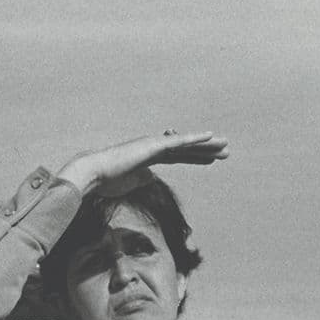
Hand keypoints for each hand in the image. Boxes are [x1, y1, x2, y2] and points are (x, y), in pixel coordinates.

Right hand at [56, 131, 229, 193]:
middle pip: (185, 149)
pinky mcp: (152, 146)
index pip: (177, 157)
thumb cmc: (106, 180)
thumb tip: (151, 177)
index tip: (211, 160)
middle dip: (206, 151)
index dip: (194, 158)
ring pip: (185, 144)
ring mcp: (153, 145)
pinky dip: (194, 139)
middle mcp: (153, 147)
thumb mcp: (130, 183)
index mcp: (148, 157)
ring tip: (226, 145)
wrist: (93, 174)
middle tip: (226, 151)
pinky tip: (210, 136)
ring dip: (207, 145)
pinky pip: (178, 142)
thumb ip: (142, 178)